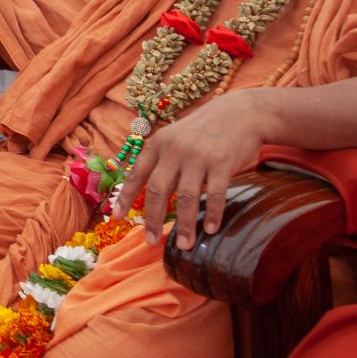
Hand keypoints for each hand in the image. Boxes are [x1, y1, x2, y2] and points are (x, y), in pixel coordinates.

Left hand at [111, 89, 272, 251]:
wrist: (240, 112)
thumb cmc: (204, 132)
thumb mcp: (175, 139)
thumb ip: (162, 162)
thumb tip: (150, 195)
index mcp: (158, 145)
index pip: (136, 174)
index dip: (125, 197)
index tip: (116, 217)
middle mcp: (174, 150)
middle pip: (158, 191)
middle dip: (153, 219)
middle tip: (151, 241)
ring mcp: (198, 157)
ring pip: (186, 198)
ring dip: (184, 225)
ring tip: (184, 245)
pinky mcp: (222, 163)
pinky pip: (215, 194)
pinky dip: (212, 214)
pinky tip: (211, 229)